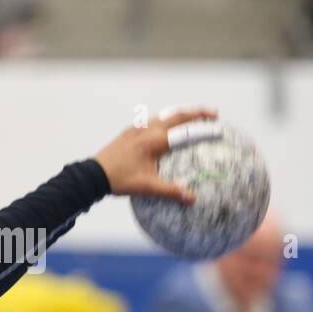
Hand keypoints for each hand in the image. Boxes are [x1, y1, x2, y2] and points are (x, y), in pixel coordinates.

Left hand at [93, 106, 217, 203]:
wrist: (93, 174)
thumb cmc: (120, 181)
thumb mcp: (147, 187)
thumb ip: (171, 191)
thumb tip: (192, 198)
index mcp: (154, 141)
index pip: (185, 131)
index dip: (204, 129)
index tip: (219, 127)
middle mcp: (147, 129)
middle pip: (177, 115)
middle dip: (198, 113)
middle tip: (214, 114)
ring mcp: (137, 128)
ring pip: (165, 115)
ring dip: (182, 114)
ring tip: (195, 117)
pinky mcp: (130, 131)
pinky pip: (153, 121)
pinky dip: (167, 120)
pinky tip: (169, 129)